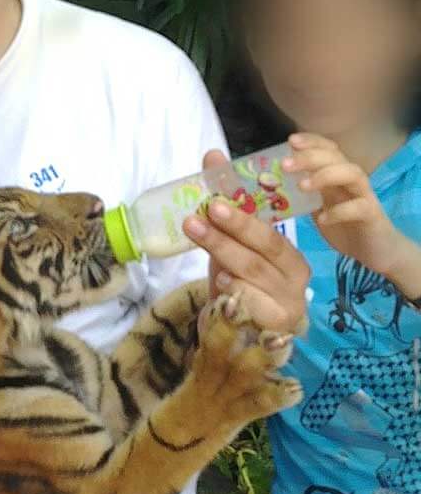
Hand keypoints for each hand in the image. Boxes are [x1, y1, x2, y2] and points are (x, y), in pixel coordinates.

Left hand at [184, 150, 311, 332]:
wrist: (239, 337)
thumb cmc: (239, 287)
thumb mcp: (228, 249)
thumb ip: (223, 211)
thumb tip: (211, 156)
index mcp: (289, 255)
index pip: (270, 228)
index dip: (242, 211)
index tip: (213, 194)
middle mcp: (296, 278)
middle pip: (264, 248)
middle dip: (232, 228)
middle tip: (201, 212)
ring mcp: (288, 303)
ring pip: (254, 273)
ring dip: (222, 251)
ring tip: (196, 233)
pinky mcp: (275, 326)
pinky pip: (251, 303)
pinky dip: (233, 290)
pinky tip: (218, 282)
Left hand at [286, 133, 408, 274]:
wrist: (373, 250)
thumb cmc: (341, 225)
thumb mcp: (315, 207)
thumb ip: (299, 195)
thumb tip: (266, 188)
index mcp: (336, 175)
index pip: (327, 149)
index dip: (311, 141)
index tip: (291, 140)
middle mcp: (350, 180)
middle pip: (336, 158)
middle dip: (310, 157)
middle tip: (286, 165)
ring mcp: (363, 196)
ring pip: (352, 174)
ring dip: (326, 176)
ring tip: (302, 186)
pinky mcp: (371, 215)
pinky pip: (359, 207)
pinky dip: (339, 211)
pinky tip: (322, 218)